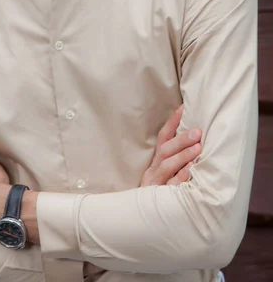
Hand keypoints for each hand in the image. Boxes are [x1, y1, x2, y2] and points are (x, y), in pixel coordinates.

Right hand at [83, 105, 201, 278]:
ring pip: (167, 167)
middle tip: (197, 131)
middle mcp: (152, 172)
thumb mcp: (162, 177)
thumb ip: (174, 161)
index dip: (173, 122)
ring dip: (183, 156)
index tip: (184, 107)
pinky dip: (180, 179)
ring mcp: (154, 186)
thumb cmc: (157, 198)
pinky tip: (190, 173)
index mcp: (154, 163)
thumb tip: (193, 141)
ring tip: (198, 148)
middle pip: (165, 151)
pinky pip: (170, 188)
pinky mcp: (158, 200)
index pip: (163, 138)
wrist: (138, 227)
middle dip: (181, 140)